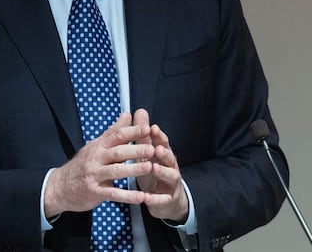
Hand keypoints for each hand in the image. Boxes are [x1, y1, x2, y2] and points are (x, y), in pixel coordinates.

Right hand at [44, 112, 155, 217]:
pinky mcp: (94, 192)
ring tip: (150, 167)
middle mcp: (96, 159)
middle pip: (117, 152)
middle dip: (136, 150)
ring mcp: (95, 175)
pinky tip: (141, 197)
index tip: (148, 128)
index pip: (117, 135)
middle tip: (153, 149)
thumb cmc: (82, 164)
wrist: (60, 186)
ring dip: (133, 169)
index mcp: (98, 146)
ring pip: (116, 171)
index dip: (132, 131)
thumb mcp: (96, 145)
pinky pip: (113, 194)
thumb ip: (113, 131)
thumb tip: (127, 114)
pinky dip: (128, 196)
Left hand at [133, 108, 188, 222]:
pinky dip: (155, 198)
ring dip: (162, 172)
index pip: (163, 142)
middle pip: (169, 157)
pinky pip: (163, 199)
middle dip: (163, 152)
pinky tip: (146, 197)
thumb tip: (140, 111)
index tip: (152, 128)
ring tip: (153, 168)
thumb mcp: (147, 153)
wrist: (166, 199)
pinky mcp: (168, 199)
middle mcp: (170, 166)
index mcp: (163, 154)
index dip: (158, 135)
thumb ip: (143, 134)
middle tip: (156, 148)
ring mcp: (171, 183)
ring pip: (170, 176)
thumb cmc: (154, 171)